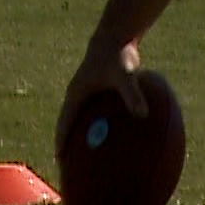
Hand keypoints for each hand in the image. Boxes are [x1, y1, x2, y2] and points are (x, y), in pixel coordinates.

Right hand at [55, 35, 143, 158]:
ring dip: (85, 138)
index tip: (61, 162)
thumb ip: (132, 95)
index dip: (62, 143)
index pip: (64, 123)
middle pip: (70, 126)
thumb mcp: (125, 75)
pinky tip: (119, 141)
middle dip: (70, 146)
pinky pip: (99, 116)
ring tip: (93, 160)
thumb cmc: (118, 54)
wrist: (118, 36)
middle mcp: (79, 97)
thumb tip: (143, 115)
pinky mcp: (100, 94)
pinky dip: (104, 128)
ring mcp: (89, 95)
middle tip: (73, 168)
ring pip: (84, 122)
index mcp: (77, 94)